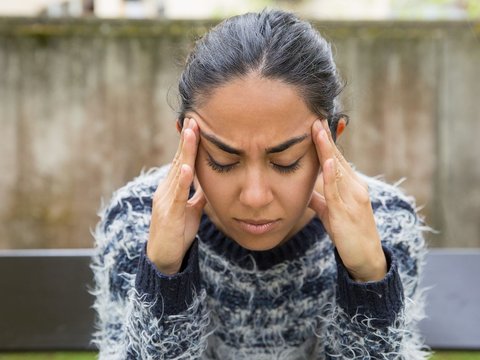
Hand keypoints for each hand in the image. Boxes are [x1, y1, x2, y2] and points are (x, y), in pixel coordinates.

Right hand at [147, 118, 205, 273]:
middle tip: (193, 117)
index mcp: (173, 187)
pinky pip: (178, 195)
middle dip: (186, 138)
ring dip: (185, 151)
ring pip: (178, 171)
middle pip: (179, 159)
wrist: (164, 256)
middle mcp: (167, 189)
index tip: (196, 123)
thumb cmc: (178, 232)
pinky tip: (188, 168)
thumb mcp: (191, 210)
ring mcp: (167, 200)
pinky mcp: (171, 214)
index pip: (182, 160)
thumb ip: (197, 195)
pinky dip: (183, 181)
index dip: (189, 143)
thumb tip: (208, 183)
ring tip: (191, 132)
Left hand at [308, 119, 386, 281]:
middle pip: (338, 158)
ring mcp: (353, 199)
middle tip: (315, 116)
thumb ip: (320, 199)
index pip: (337, 158)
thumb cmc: (347, 234)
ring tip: (317, 129)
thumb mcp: (330, 213)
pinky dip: (332, 175)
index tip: (316, 123)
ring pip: (337, 169)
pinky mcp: (347, 212)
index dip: (326, 141)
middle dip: (326, 138)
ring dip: (327, 148)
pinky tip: (327, 161)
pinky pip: (337, 191)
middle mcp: (354, 187)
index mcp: (350, 185)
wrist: (365, 258)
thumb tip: (307, 191)